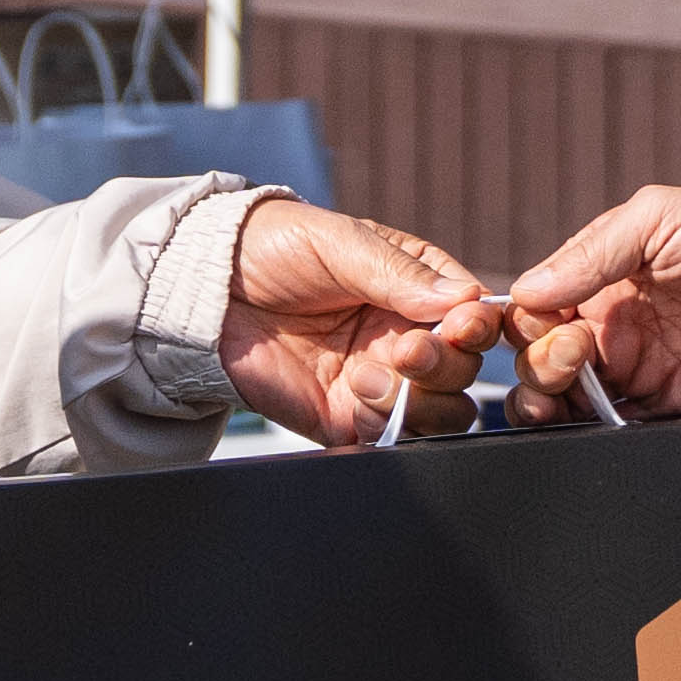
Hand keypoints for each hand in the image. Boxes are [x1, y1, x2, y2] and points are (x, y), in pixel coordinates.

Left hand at [218, 197, 503, 445]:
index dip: (476, 325)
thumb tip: (462, 299)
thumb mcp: (339, 243)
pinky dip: (384, 424)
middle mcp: (404, 335)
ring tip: (367, 376)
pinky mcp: (345, 416)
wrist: (204, 291)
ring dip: (419, 400)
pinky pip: (390, 437)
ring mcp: (379, 379)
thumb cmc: (272, 248)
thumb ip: (400, 274)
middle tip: (405, 350)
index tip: (460, 325)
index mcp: (415, 286)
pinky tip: (353, 397)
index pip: (471, 314)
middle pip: (463, 369)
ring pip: (441, 412)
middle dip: (444, 365)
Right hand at [509, 186, 680, 420]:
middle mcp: (611, 325)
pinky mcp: (666, 403)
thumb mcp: (657, 219)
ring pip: (568, 397)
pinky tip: (595, 415)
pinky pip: (616, 425)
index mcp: (600, 278)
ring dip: (551, 399)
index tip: (545, 321)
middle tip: (578, 350)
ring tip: (568, 389)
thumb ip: (593, 251)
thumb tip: (527, 288)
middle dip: (541, 361)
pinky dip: (594, 427)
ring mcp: (637, 366)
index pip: (537, 309)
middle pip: (544, 358)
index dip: (528, 322)